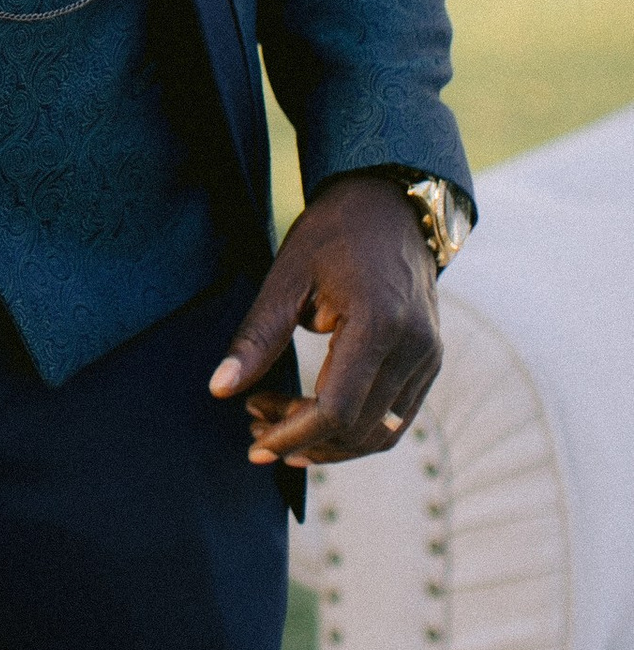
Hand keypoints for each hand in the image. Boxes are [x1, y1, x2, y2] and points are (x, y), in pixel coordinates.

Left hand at [209, 171, 441, 467]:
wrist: (392, 206)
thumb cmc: (334, 234)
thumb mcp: (286, 276)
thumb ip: (257, 337)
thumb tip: (219, 390)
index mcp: (379, 324)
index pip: (337, 409)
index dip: (293, 434)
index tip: (255, 442)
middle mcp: (415, 348)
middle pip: (357, 428)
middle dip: (304, 438)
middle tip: (255, 424)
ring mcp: (429, 358)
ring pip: (381, 433)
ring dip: (330, 443)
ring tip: (277, 426)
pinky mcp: (430, 362)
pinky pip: (395, 418)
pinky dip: (355, 429)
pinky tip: (312, 419)